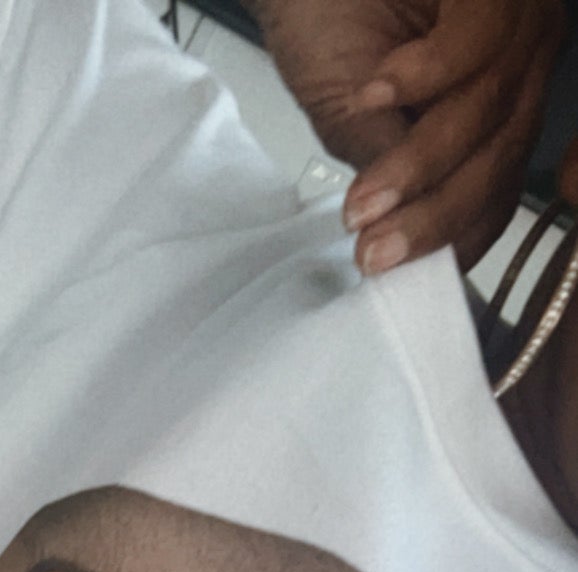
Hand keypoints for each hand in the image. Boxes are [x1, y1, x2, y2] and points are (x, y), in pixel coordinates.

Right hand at [255, 0, 565, 272]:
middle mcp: (519, 61)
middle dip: (435, 215)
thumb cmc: (325, 20)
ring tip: (364, 200)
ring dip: (420, 165)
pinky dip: (423, 76)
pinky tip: (375, 92)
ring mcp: (515, 18)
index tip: (395, 273)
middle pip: (500, 158)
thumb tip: (400, 248)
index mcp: (493, 100)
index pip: (497, 185)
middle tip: (376, 252)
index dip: (453, 235)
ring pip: (489, 113)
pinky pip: (476, 44)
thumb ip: (386, 168)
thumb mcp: (350, 113)